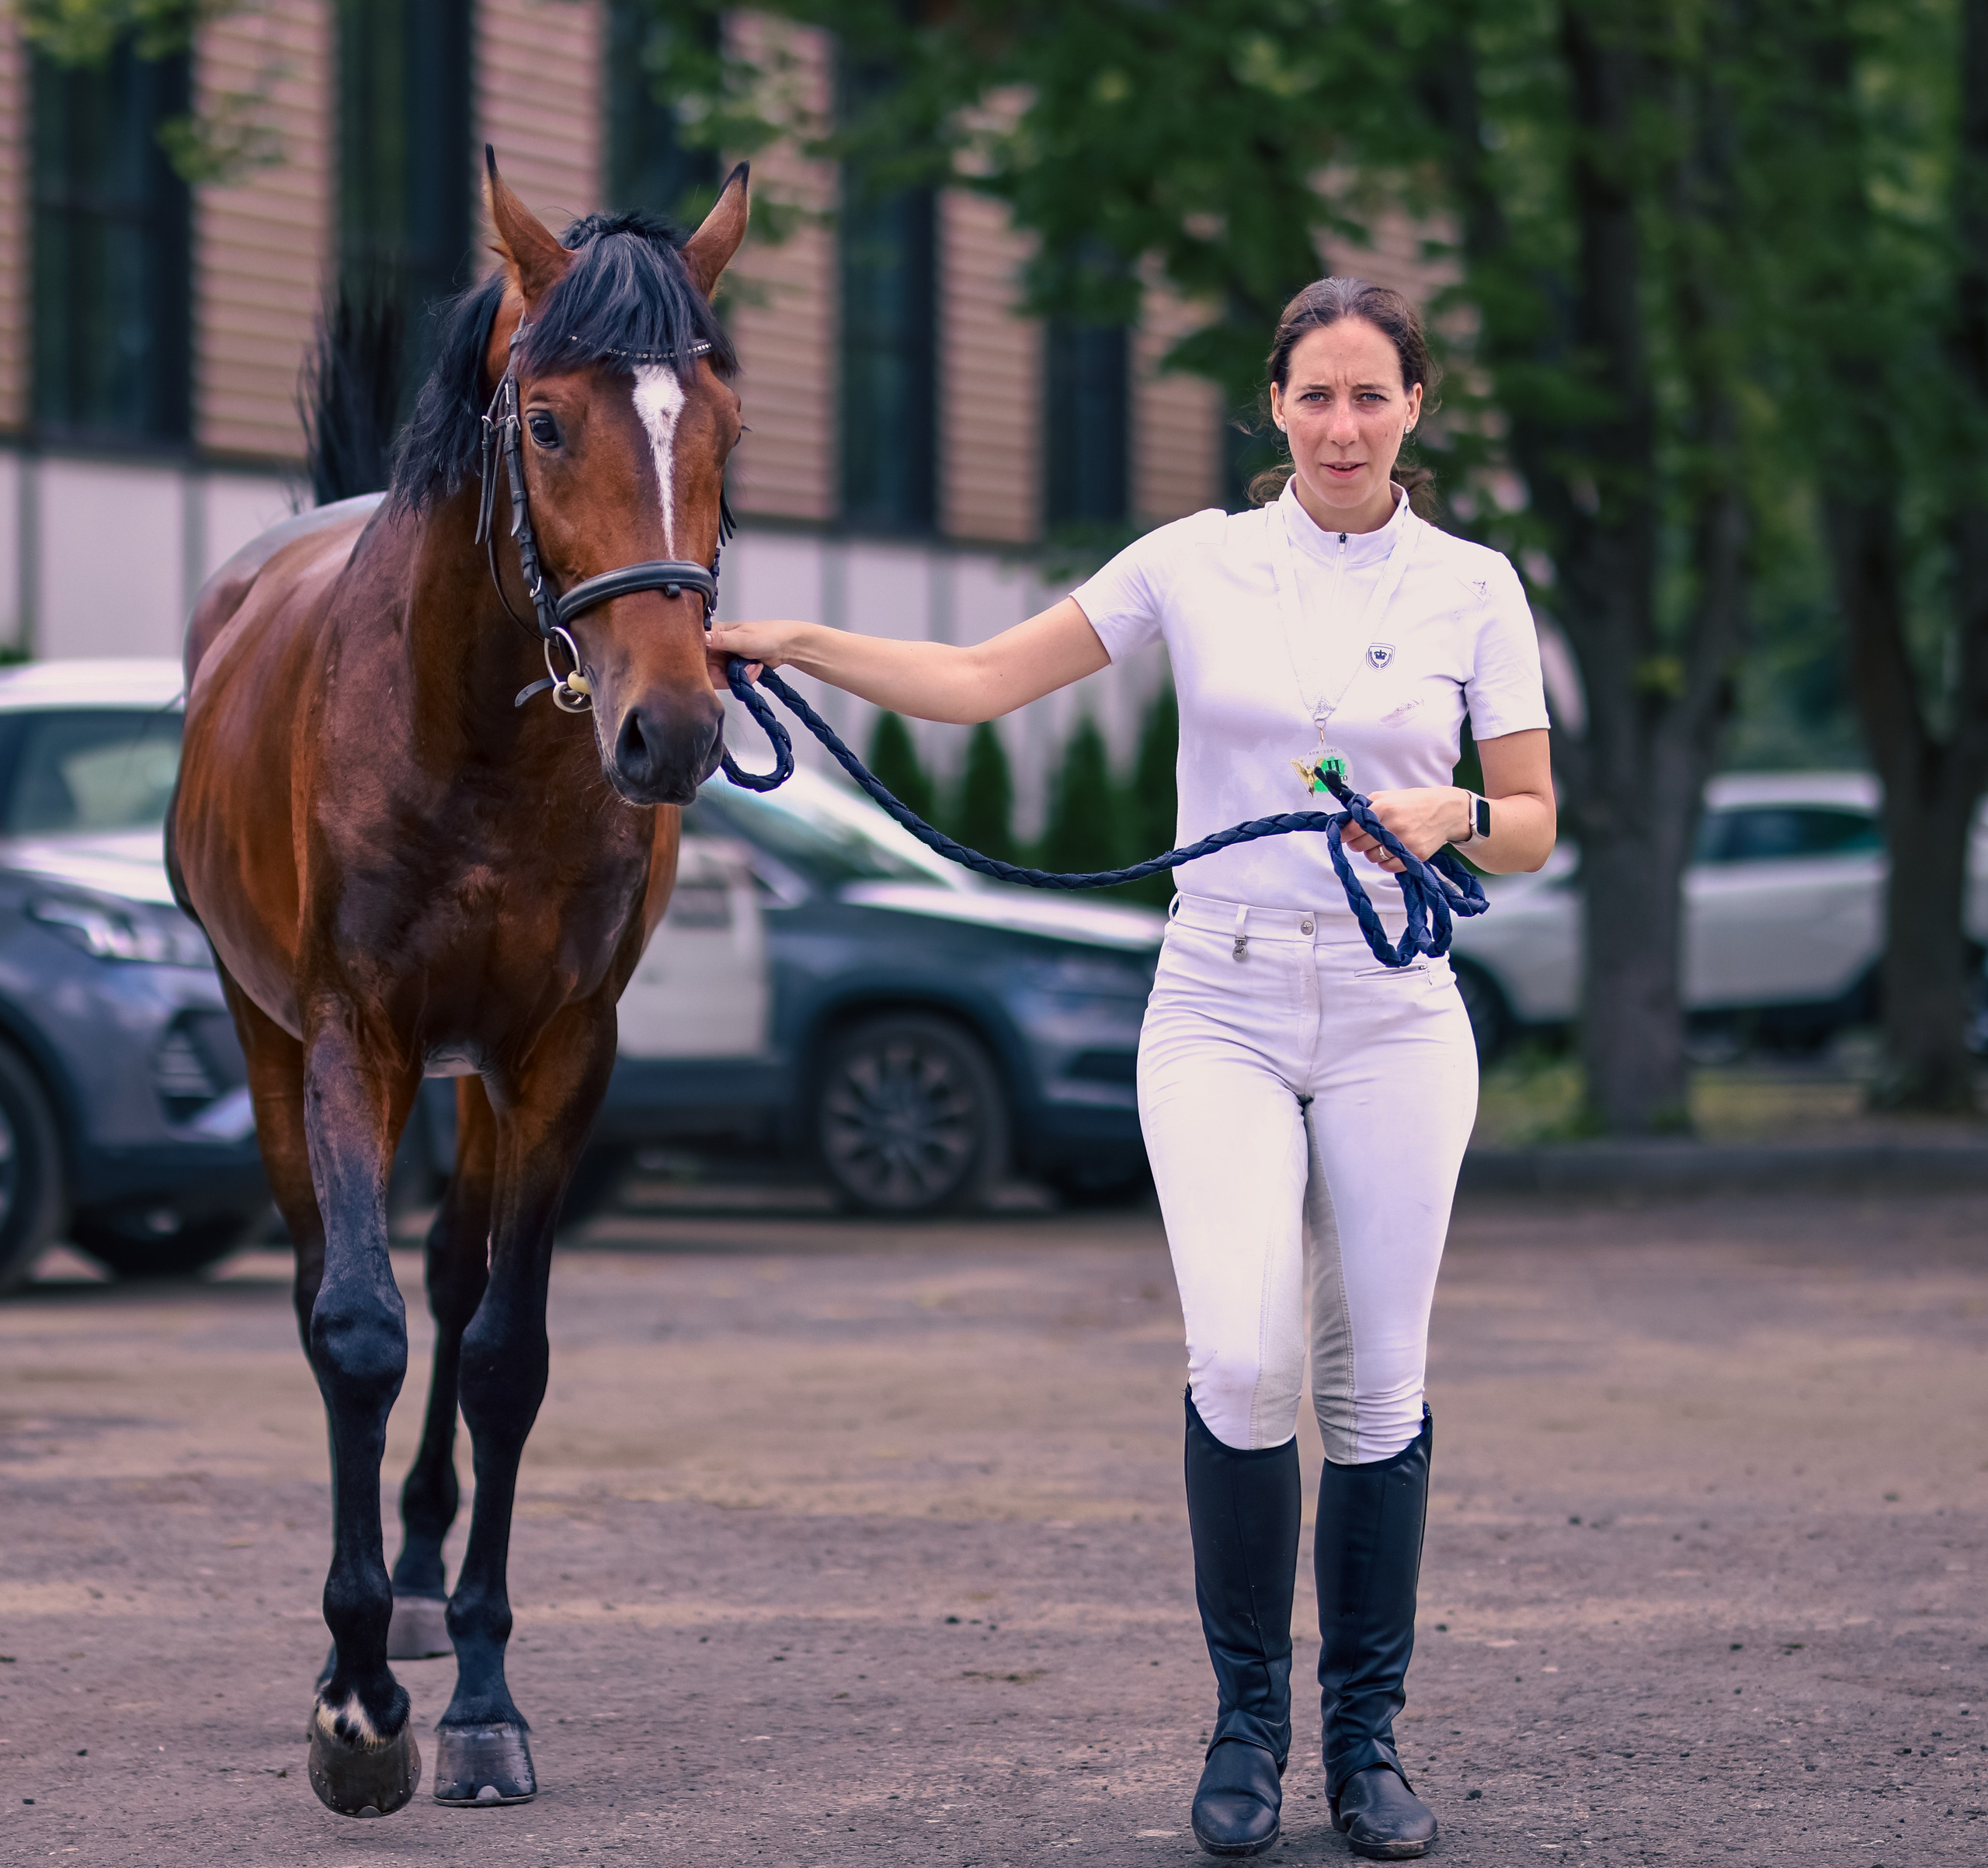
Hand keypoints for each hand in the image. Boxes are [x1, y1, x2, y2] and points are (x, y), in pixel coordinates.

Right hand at [704, 619, 803, 695]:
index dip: (701, 662)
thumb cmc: (766, 634)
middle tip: (740, 667)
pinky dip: (744, 677)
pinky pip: (731, 681)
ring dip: (738, 675)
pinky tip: (754, 667)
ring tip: (752, 664)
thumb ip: (720, 639)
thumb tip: (701, 637)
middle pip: (705, 669)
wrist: (785, 646)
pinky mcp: (732, 668)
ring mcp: (724, 658)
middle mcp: (715, 646)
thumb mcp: (741, 638)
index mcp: (713, 633)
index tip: (715, 666)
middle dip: (724, 673)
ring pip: (719, 678)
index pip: (695, 650)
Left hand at [1337, 786, 1469, 871]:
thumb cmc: (1413, 803)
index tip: (1343, 836)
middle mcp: (1393, 825)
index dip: (1344, 834)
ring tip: (1381, 843)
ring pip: (1372, 857)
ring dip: (1372, 852)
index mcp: (1383, 808)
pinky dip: (1385, 862)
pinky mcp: (1415, 855)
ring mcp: (1405, 842)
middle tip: (1364, 838)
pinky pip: (1388, 866)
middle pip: (1359, 845)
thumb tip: (1344, 821)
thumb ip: (1365, 807)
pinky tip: (1391, 852)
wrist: (1445, 811)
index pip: (1351, 829)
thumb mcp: (1387, 796)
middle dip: (1358, 843)